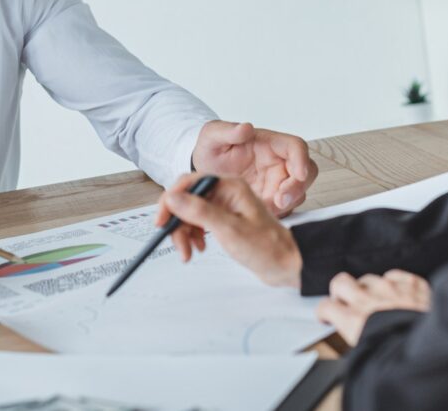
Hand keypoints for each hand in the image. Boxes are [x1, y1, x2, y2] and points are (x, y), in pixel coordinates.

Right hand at [156, 174, 302, 287]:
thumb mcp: (230, 229)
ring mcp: (224, 207)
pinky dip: (192, 235)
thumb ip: (200, 212)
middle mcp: (226, 193)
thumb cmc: (267, 247)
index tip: (161, 219)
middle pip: (186, 199)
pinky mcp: (224, 220)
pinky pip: (198, 223)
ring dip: (183, 232)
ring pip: (190, 213)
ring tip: (188, 252)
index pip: (189, 183)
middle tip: (176, 243)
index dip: (171, 199)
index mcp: (229, 187)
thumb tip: (173, 197)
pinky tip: (197, 248)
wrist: (286, 265)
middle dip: (176, 221)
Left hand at [191, 121, 317, 216]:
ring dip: (287, 203)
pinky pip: (284, 208)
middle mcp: (278, 162)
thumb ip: (227, 131)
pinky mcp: (271, 199)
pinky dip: (277, 213)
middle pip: (306, 172)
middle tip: (280, 200)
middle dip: (298, 187)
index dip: (302, 159)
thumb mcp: (211, 137)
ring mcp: (277, 182)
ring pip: (298, 193)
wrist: (203, 172)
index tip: (299, 174)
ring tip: (265, 208)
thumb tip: (245, 127)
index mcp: (270, 143)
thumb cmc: (210, 150)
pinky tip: (260, 214)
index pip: (296, 146)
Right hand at [316, 270, 431, 345]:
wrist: (437, 351)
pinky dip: (395, 282)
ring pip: (369, 278)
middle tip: (347, 300)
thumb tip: (354, 336)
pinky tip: (398, 292)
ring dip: (370, 288)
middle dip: (340, 290)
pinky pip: (395, 275)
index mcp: (354, 319)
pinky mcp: (412, 284)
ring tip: (379, 301)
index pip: (326, 306)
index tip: (328, 315)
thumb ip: (356, 337)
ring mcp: (391, 288)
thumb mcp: (369, 352)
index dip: (325, 311)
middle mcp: (369, 299)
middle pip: (341, 282)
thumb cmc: (403, 357)